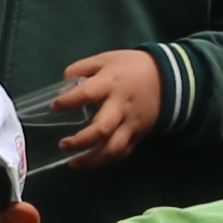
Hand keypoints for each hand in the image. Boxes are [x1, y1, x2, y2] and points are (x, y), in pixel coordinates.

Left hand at [44, 49, 164, 167]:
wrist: (167, 78)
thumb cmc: (129, 67)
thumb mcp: (103, 59)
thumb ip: (80, 69)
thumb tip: (62, 89)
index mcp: (110, 83)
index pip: (87, 93)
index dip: (68, 101)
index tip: (55, 106)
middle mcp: (120, 106)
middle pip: (102, 128)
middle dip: (81, 141)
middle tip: (63, 144)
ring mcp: (131, 123)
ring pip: (113, 148)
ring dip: (92, 159)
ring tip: (73, 162)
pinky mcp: (139, 134)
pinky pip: (123, 152)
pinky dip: (106, 160)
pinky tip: (90, 161)